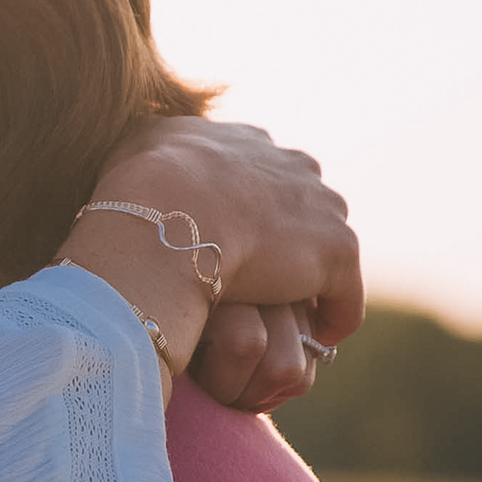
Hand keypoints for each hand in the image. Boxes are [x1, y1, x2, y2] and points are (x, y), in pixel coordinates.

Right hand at [91, 119, 361, 415]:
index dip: (249, 214)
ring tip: (283, 317)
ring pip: (324, 250)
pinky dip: (331, 318)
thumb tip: (149, 157)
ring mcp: (319, 206)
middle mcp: (292, 164)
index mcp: (247, 142)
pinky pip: (344, 296)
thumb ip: (157, 147)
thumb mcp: (138, 146)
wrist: (165, 216)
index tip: (232, 244)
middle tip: (259, 283)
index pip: (263, 175)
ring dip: (308, 280)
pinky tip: (310, 340)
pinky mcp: (335, 251)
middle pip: (303, 207)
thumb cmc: (138, 189)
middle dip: (288, 240)